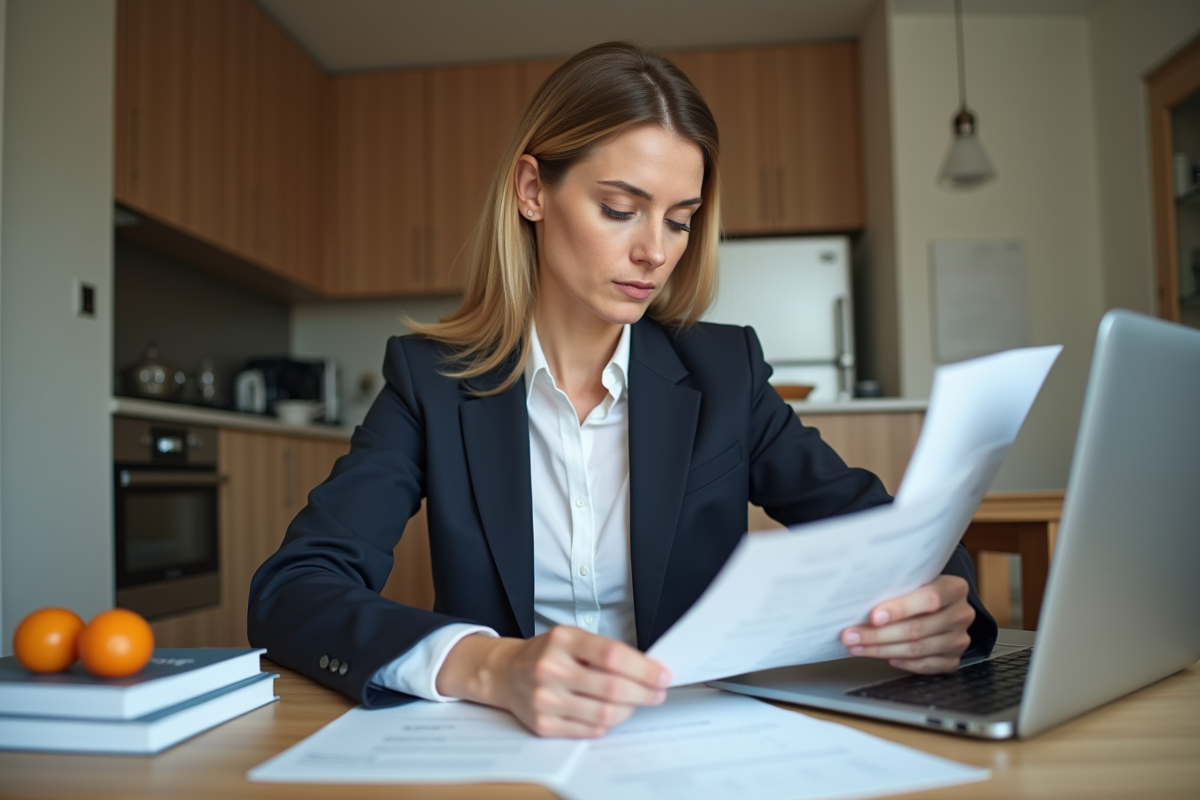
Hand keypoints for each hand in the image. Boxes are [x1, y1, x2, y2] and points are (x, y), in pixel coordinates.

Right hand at [435, 626, 670, 737]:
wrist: (503, 672)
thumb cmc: (546, 653)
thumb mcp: (571, 638)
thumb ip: (604, 651)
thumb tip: (648, 670)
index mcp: (562, 640)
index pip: (612, 655)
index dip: (644, 668)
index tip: (663, 674)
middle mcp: (550, 669)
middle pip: (612, 688)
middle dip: (644, 693)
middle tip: (658, 693)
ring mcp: (544, 699)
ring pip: (604, 713)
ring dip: (629, 710)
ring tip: (636, 703)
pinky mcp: (543, 724)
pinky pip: (589, 730)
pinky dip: (607, 723)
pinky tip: (611, 714)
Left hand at [840, 575, 974, 673]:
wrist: (944, 605)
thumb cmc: (921, 590)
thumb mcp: (914, 580)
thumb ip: (897, 587)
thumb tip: (859, 598)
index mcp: (954, 588)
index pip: (929, 599)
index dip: (900, 609)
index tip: (873, 617)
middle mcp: (961, 614)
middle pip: (918, 629)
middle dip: (879, 634)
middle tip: (852, 636)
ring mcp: (959, 639)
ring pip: (918, 649)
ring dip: (883, 650)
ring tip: (858, 647)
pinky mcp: (954, 659)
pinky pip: (927, 666)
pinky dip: (904, 663)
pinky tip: (887, 658)